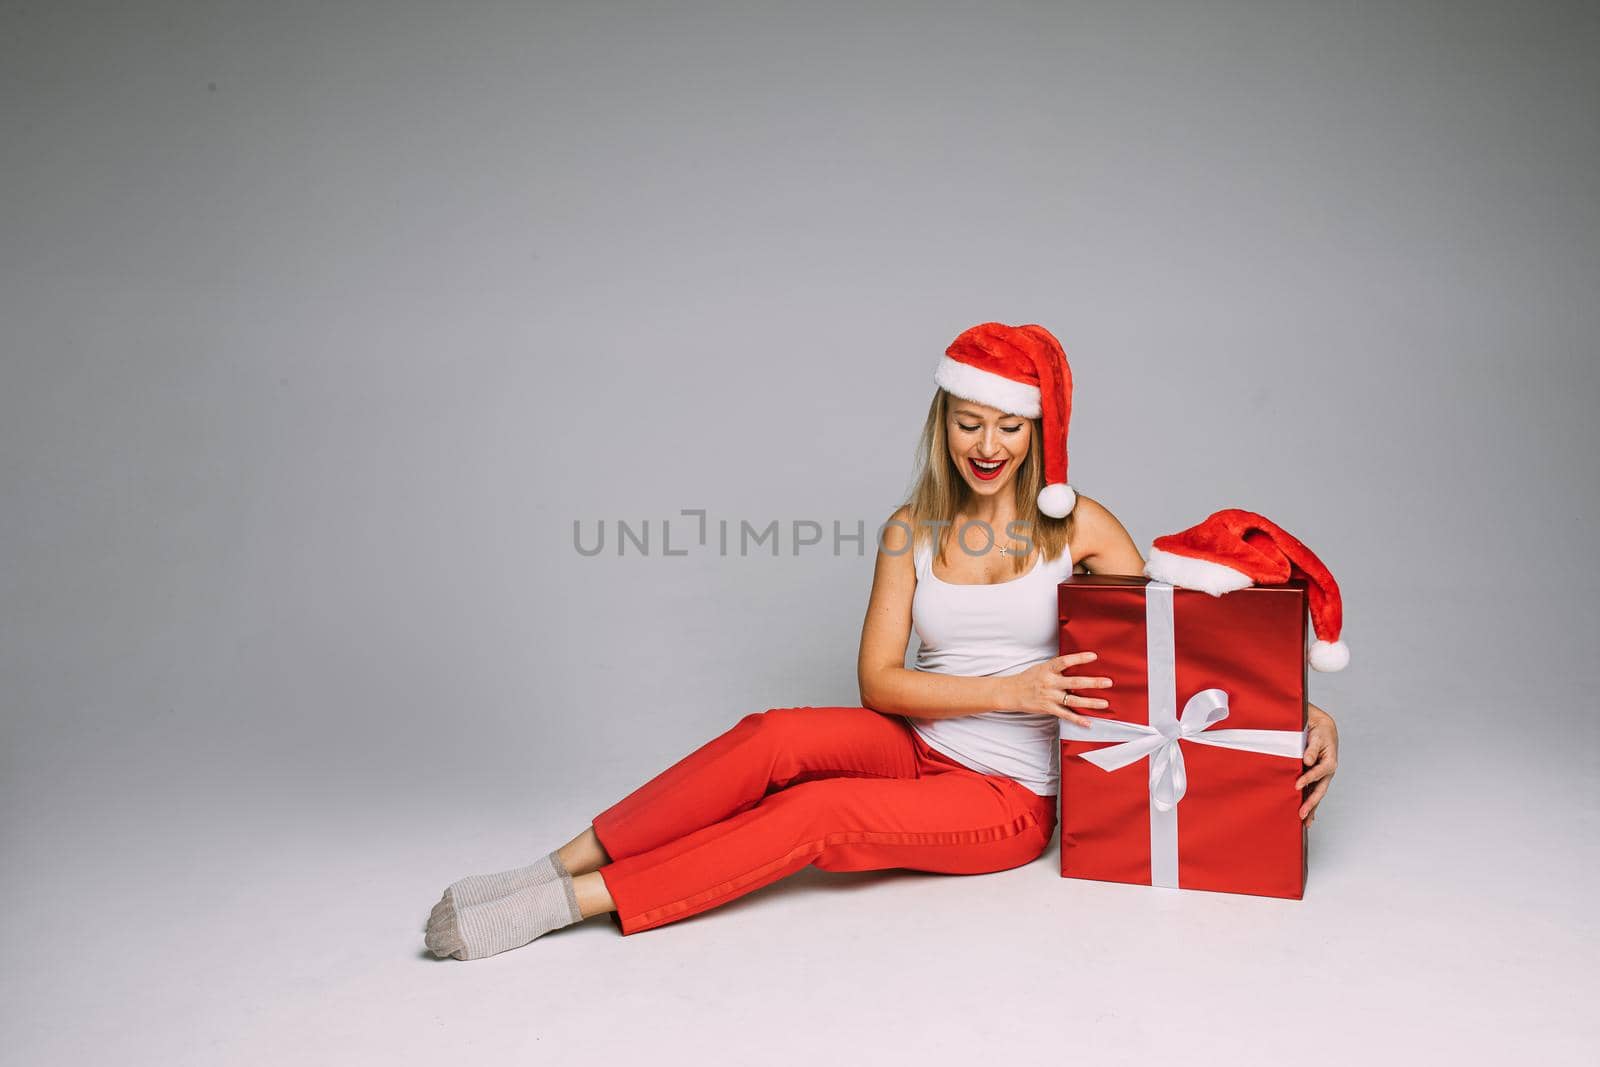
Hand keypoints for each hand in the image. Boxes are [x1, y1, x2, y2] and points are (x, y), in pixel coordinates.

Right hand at [1005, 652, 1112, 727]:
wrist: (1011, 692)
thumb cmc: (1029, 678)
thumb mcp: (1042, 667)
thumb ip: (1058, 667)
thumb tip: (1076, 662)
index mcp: (1048, 669)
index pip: (1065, 661)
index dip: (1079, 658)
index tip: (1094, 656)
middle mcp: (1050, 682)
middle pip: (1074, 682)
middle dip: (1093, 683)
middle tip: (1108, 682)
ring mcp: (1049, 697)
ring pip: (1073, 701)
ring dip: (1090, 703)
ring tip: (1104, 703)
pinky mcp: (1048, 708)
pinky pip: (1065, 715)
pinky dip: (1077, 720)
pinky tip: (1088, 723)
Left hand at [1296, 705, 1338, 824]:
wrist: (1322, 729)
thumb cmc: (1320, 732)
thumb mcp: (1317, 737)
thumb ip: (1312, 749)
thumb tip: (1307, 761)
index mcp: (1329, 762)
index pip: (1318, 772)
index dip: (1308, 779)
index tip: (1297, 786)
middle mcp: (1327, 772)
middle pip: (1319, 790)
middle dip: (1311, 803)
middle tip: (1302, 814)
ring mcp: (1322, 776)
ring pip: (1317, 794)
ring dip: (1312, 808)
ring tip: (1305, 822)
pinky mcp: (1316, 777)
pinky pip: (1313, 792)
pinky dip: (1311, 803)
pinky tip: (1307, 815)